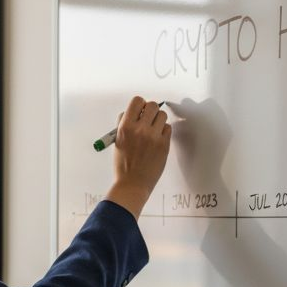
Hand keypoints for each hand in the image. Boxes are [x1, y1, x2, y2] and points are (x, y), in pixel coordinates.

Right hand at [105, 96, 171, 218]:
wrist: (132, 184)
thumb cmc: (123, 165)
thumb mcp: (118, 141)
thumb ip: (124, 125)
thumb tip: (132, 112)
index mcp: (125, 127)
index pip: (137, 101)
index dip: (140, 104)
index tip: (140, 111)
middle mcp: (140, 129)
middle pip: (152, 105)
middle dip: (151, 110)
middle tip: (148, 120)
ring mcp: (153, 137)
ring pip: (162, 115)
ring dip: (158, 120)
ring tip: (153, 130)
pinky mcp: (164, 145)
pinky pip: (168, 128)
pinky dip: (163, 131)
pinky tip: (157, 139)